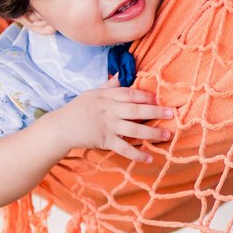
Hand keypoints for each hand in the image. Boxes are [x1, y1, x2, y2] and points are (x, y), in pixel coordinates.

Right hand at [59, 77, 174, 162]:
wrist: (61, 127)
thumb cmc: (78, 108)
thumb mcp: (92, 93)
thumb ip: (108, 86)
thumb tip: (119, 75)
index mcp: (107, 96)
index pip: (130, 94)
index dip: (146, 96)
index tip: (159, 98)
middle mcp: (109, 110)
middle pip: (136, 110)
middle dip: (155, 111)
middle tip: (171, 113)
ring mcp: (108, 126)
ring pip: (134, 130)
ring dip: (152, 133)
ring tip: (167, 134)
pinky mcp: (105, 141)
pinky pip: (124, 148)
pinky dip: (137, 154)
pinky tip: (149, 157)